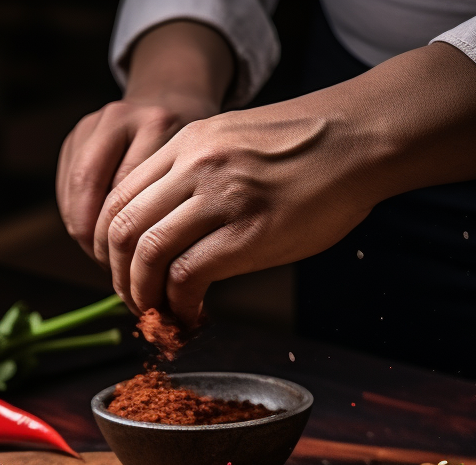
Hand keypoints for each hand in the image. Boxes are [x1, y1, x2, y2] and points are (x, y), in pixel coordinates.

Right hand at [57, 97, 213, 259]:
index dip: (127, 236)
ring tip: (107, 258)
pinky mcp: (73, 138)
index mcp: (155, 124)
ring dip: (85, 233)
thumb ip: (179, 207)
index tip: (138, 268)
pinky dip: (78, 220)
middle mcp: (118, 118)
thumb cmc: (189, 148)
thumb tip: (155, 269)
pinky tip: (97, 237)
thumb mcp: (198, 174)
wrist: (171, 102)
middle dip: (97, 238)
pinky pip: (65, 191)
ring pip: (72, 194)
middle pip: (89, 188)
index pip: (126, 192)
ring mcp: (90, 125)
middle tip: (114, 269)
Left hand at [93, 105, 374, 321]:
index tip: (125, 273)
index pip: (117, 200)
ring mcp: (220, 197)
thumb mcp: (237, 144)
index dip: (110, 248)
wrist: (364, 137)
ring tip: (160, 316)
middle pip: (122, 231)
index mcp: (187, 143)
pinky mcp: (248, 232)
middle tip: (137, 304)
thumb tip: (172, 234)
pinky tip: (193, 315)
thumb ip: (197, 179)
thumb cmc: (310, 150)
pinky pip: (187, 276)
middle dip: (120, 279)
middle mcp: (194, 165)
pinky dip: (180, 305)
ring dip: (144, 297)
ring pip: (147, 256)